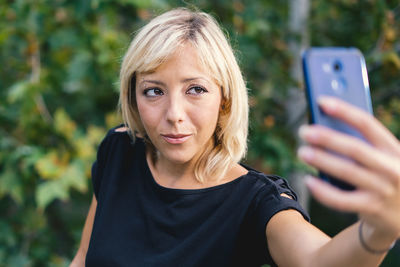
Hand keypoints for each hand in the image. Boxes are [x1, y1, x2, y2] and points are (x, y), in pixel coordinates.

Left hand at [298, 96, 399, 240]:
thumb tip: (324, 126)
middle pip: (355, 148)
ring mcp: (383, 190)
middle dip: (327, 137)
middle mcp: (392, 168)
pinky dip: (323, 191)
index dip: (343, 111)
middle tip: (303, 131)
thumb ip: (363, 143)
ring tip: (302, 151)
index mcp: (394, 149)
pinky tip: (308, 180)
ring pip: (347, 172)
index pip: (367, 124)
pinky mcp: (372, 209)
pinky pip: (342, 200)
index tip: (321, 101)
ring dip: (322, 160)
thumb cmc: (386, 177)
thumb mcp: (385, 158)